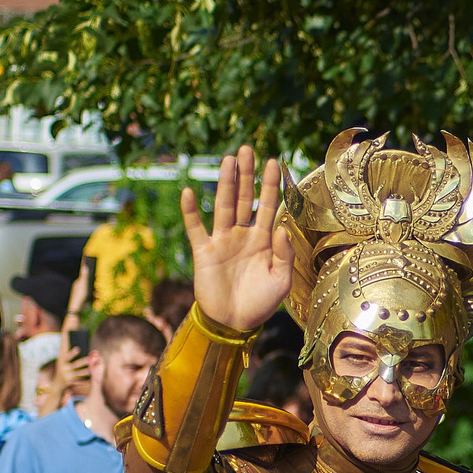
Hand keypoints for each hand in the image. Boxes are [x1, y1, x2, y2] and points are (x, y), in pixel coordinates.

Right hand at [182, 145, 300, 333]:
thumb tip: (281, 227)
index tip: (273, 162)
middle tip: (247, 149)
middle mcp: (242, 235)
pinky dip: (191, 211)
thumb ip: (284, 254)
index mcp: (263, 240)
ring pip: (224, 206)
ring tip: (228, 160)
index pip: (267, 206)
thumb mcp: (281, 280)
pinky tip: (189, 192)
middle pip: (245, 198)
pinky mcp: (204, 252)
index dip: (269, 185)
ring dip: (225, 183)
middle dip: (246, 175)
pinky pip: (196, 228)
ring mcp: (222, 241)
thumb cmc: (260, 303)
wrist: (234, 323)